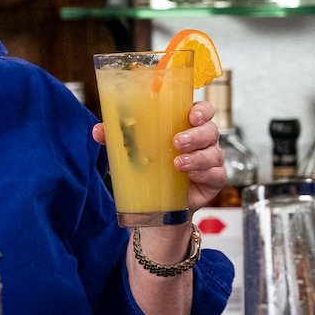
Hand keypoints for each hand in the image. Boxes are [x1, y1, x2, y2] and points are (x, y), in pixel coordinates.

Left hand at [92, 100, 226, 211]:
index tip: (192, 115)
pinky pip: (216, 174)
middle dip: (195, 134)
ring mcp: (211, 160)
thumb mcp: (133, 150)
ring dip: (197, 157)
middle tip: (176, 141)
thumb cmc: (151, 167)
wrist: (159, 204)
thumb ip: (118, 138)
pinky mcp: (214, 180)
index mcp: (187, 126)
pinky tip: (190, 176)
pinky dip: (204, 173)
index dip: (202, 110)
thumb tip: (98, 130)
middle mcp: (203, 141)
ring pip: (213, 153)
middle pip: (210, 130)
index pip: (203, 111)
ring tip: (177, 163)